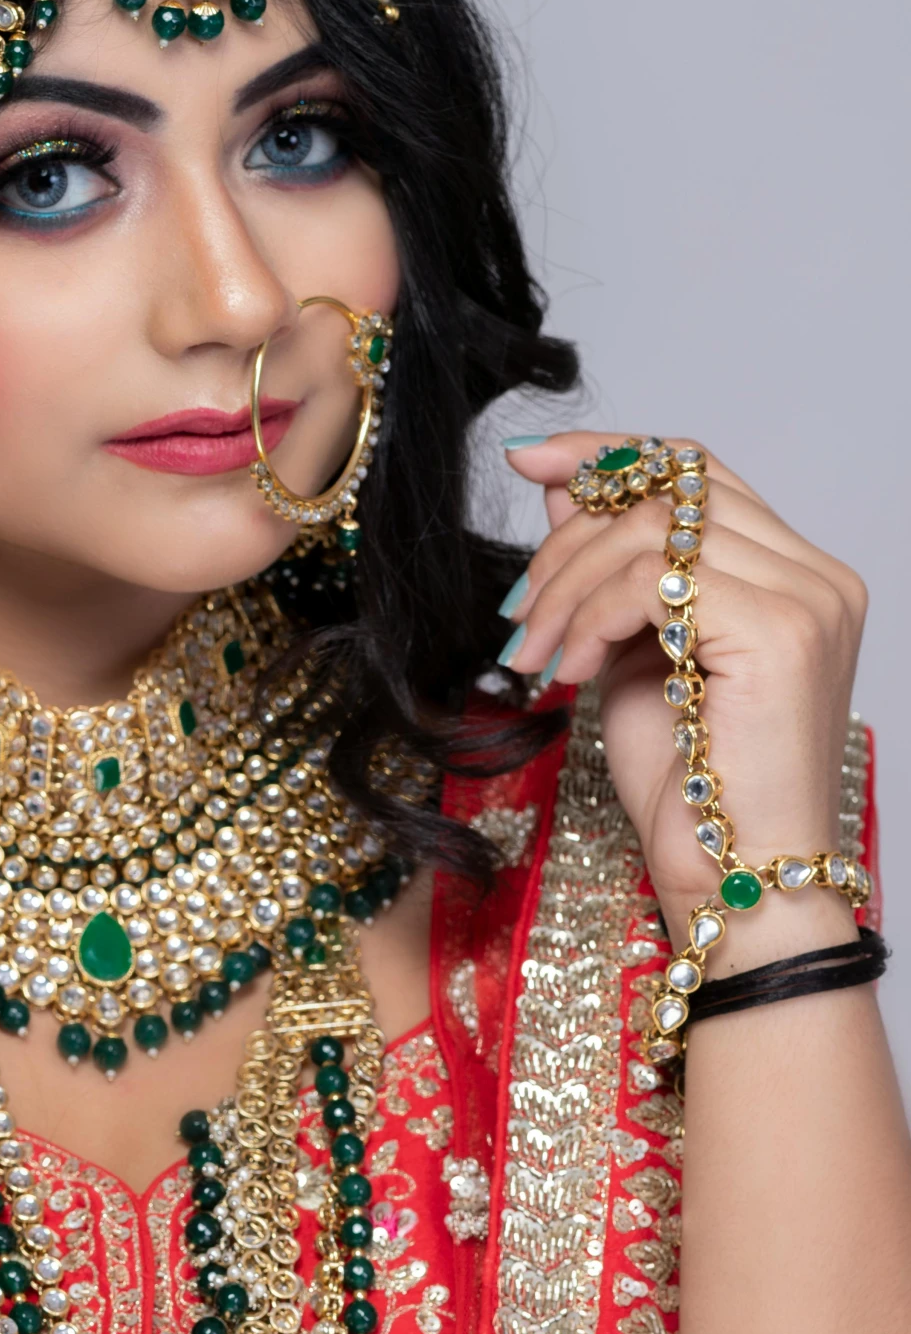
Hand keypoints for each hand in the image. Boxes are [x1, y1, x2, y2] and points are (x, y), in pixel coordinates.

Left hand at [498, 433, 866, 965]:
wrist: (734, 880)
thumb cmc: (692, 790)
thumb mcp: (631, 655)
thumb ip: (611, 570)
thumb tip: (565, 485)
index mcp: (794, 575)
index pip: (698, 472)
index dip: (611, 454)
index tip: (532, 462)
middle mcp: (816, 576)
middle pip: (669, 491)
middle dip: (569, 541)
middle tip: (518, 614)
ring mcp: (806, 599)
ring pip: (653, 529)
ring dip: (566, 586)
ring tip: (533, 654)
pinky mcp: (778, 632)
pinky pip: (652, 579)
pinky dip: (588, 618)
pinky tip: (568, 672)